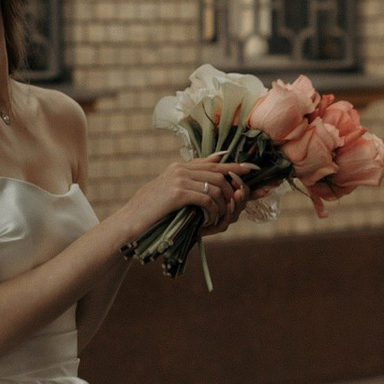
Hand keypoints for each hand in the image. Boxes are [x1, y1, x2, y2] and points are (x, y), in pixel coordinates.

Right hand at [116, 154, 237, 242]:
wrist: (130, 222)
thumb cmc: (151, 212)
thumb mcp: (170, 194)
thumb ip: (189, 184)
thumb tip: (210, 182)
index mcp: (179, 167)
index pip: (214, 162)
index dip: (235, 165)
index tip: (253, 169)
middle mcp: (180, 168)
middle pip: (219, 173)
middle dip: (234, 188)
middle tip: (239, 203)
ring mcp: (179, 179)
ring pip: (216, 186)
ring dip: (223, 204)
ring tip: (219, 218)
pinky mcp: (178, 193)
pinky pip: (207, 199)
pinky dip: (213, 211)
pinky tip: (209, 220)